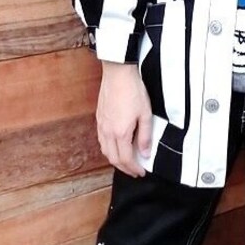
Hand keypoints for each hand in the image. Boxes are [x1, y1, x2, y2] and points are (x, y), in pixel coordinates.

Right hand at [96, 62, 152, 176]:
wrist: (118, 73)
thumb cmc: (133, 90)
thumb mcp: (146, 114)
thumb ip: (145, 136)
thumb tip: (145, 153)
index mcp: (120, 133)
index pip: (126, 159)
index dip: (134, 168)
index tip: (141, 172)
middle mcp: (108, 132)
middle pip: (113, 159)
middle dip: (125, 168)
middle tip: (135, 171)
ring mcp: (101, 125)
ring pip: (105, 151)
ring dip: (116, 160)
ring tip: (126, 162)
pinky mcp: (99, 119)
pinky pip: (101, 141)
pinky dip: (109, 149)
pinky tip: (116, 147)